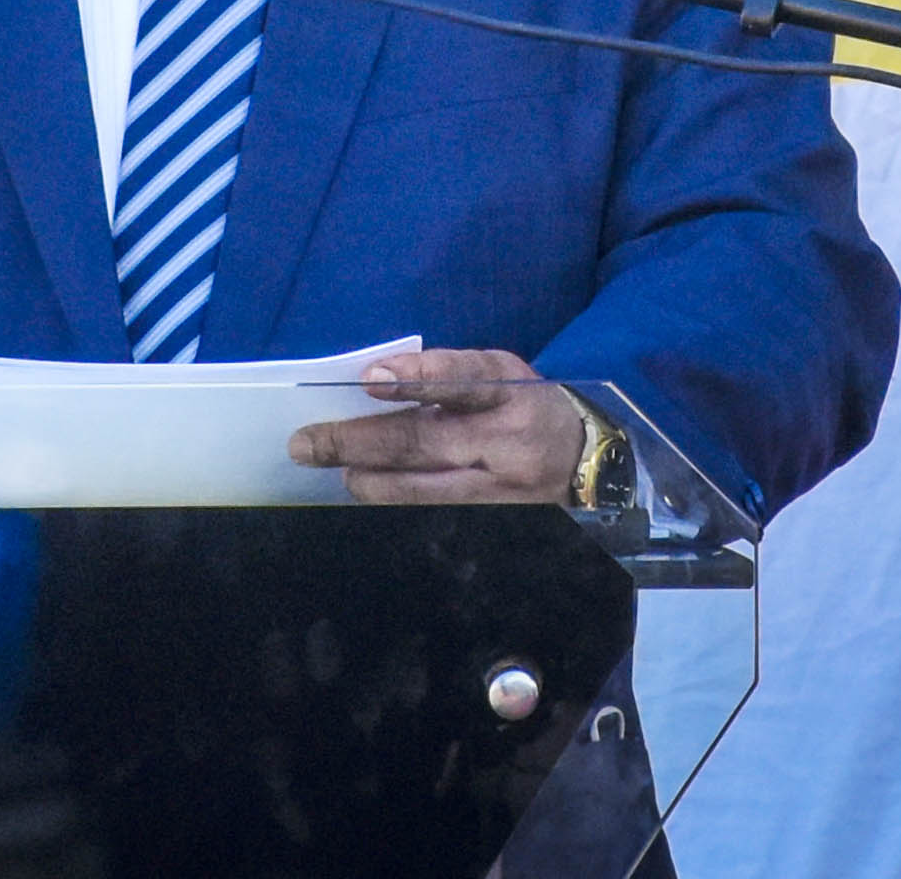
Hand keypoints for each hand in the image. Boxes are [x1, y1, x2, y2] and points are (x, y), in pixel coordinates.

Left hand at [285, 348, 584, 504]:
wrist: (593, 465)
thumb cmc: (526, 408)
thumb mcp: (502, 375)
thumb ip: (448, 376)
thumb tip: (374, 385)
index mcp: (509, 392)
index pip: (462, 379)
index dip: (416, 376)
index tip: (368, 381)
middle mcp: (506, 442)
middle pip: (423, 442)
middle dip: (356, 443)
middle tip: (307, 445)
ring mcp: (505, 492)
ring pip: (424, 492)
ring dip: (371, 482)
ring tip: (342, 473)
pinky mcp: (502, 525)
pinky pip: (439, 520)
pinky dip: (400, 508)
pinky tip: (374, 497)